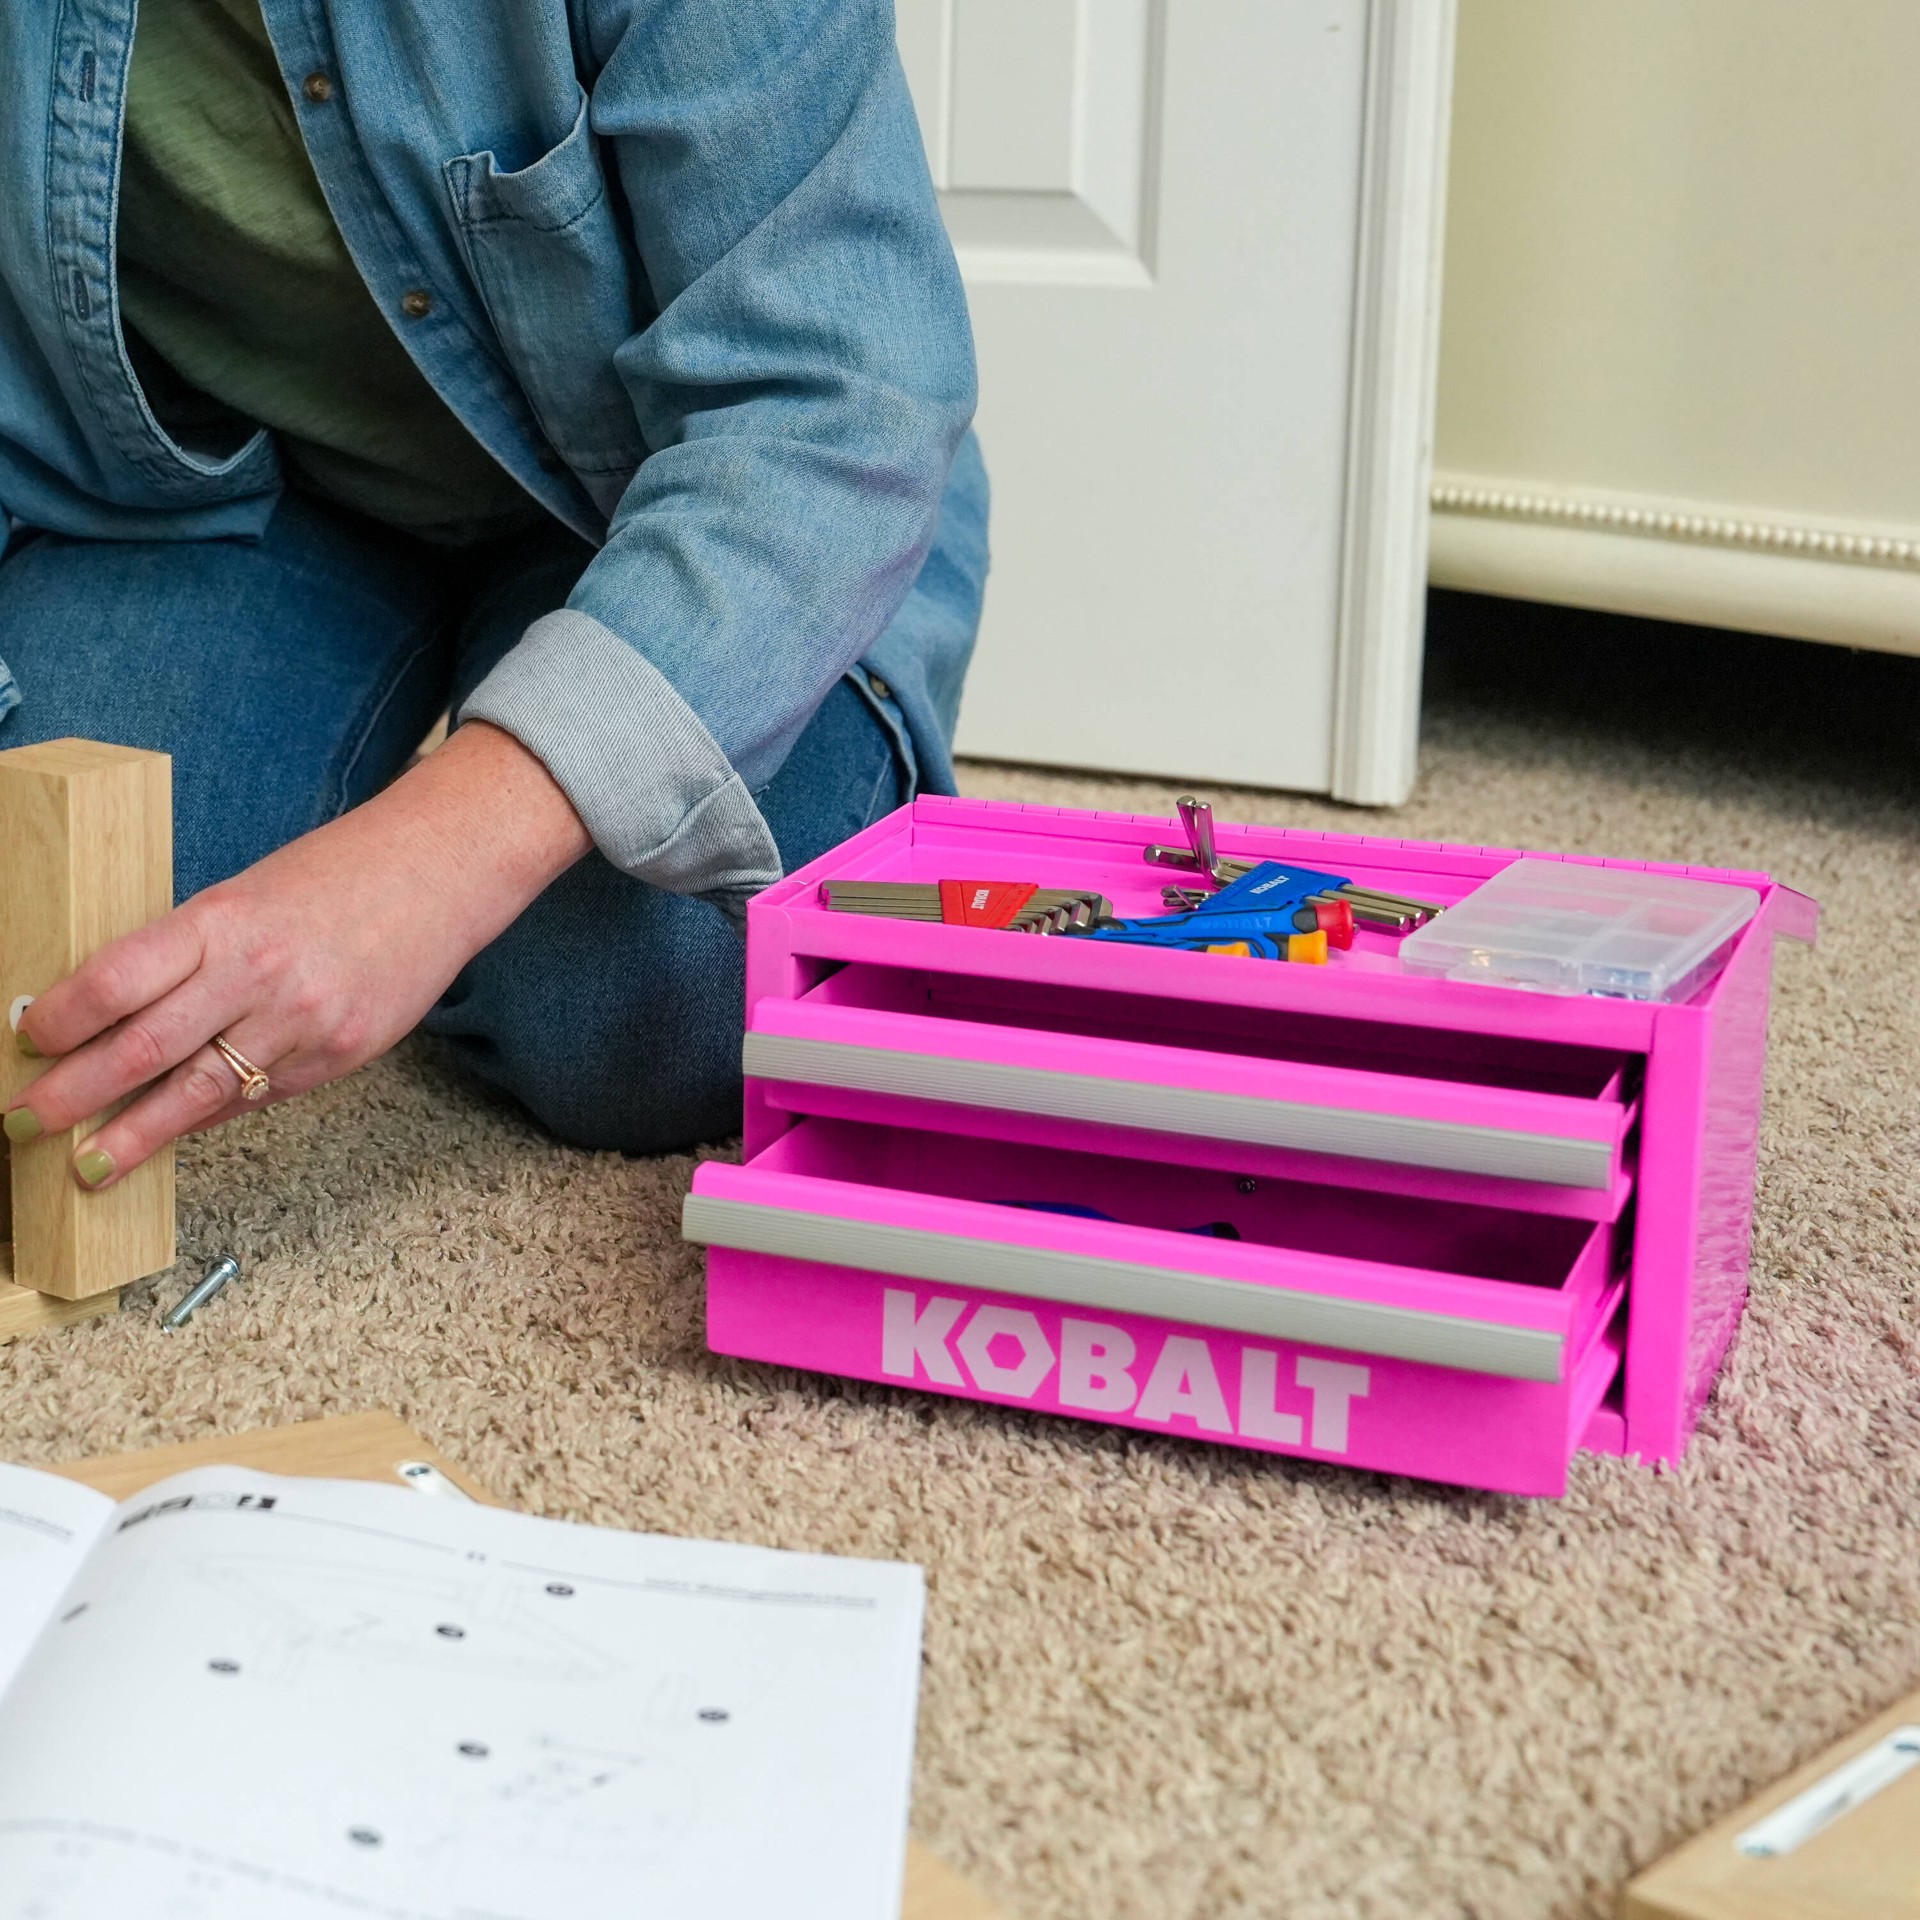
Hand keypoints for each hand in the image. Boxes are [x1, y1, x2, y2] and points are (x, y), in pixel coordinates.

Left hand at [4, 722, 589, 1188]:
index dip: (57, 1022)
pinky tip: (177, 1129)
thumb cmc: (338, 876)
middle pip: (142, 1050)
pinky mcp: (338, 1055)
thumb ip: (187, 956)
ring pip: (199, 1094)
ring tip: (90, 1165)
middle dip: (73, 1096)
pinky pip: (258, 1097)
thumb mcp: (245, 896)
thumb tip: (118, 1020)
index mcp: (222, 920)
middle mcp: (257, 975)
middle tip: (25, 1124)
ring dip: (134, 1135)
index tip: (25, 1043)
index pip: (114, 981)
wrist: (441, 872)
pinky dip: (211, 1115)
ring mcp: (302, 1022)